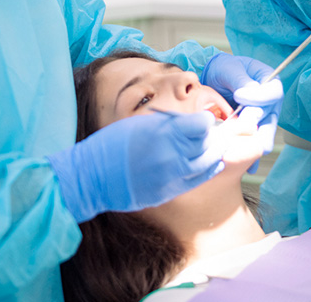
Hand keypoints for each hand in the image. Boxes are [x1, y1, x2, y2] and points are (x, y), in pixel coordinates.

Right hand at [46, 111, 223, 222]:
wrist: (93, 177)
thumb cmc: (113, 144)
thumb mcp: (141, 123)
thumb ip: (169, 123)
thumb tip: (192, 122)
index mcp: (162, 133)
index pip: (201, 125)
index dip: (206, 120)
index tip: (205, 118)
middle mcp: (170, 155)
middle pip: (207, 144)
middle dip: (215, 136)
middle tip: (217, 131)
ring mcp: (171, 176)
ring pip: (206, 163)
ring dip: (215, 152)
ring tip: (216, 145)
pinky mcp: (168, 192)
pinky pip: (197, 180)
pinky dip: (208, 169)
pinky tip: (212, 163)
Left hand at [201, 53, 283, 153]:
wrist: (211, 79)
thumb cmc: (222, 69)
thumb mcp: (229, 68)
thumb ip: (240, 79)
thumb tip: (249, 92)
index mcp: (269, 81)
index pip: (273, 92)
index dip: (259, 97)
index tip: (238, 96)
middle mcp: (270, 101)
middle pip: (271, 117)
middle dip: (258, 127)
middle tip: (243, 133)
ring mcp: (263, 116)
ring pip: (265, 133)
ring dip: (256, 145)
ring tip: (248, 157)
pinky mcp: (253, 129)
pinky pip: (255, 143)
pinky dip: (252, 155)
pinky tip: (248, 166)